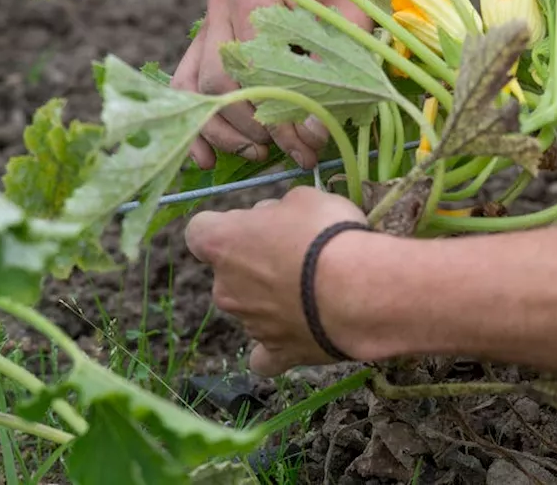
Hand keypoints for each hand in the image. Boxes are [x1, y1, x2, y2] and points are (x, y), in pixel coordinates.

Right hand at [173, 0, 372, 169]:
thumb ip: (332, 70)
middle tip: (286, 151)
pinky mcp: (207, 41)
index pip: (253, 70)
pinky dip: (197, 124)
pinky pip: (187, 85)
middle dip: (250, 127)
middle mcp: (221, 6)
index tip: (306, 146)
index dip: (277, 116)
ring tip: (260, 153)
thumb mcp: (352, 22)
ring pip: (197, 89)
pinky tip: (207, 158)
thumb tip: (312, 133)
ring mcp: (210, 23)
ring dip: (223, 131)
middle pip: (219, 83)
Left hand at [184, 187, 372, 375]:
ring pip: (251, 307)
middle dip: (257, 263)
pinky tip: (297, 335)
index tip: (253, 224)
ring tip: (318, 290)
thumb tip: (276, 221)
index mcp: (222, 243)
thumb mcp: (303, 199)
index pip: (200, 231)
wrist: (356, 290)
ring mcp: (249, 324)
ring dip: (274, 298)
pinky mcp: (278, 352)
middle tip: (298, 254)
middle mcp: (225, 287)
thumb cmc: (324, 234)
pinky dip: (278, 345)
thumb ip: (278, 211)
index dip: (225, 226)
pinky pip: (266, 356)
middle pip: (229, 272)